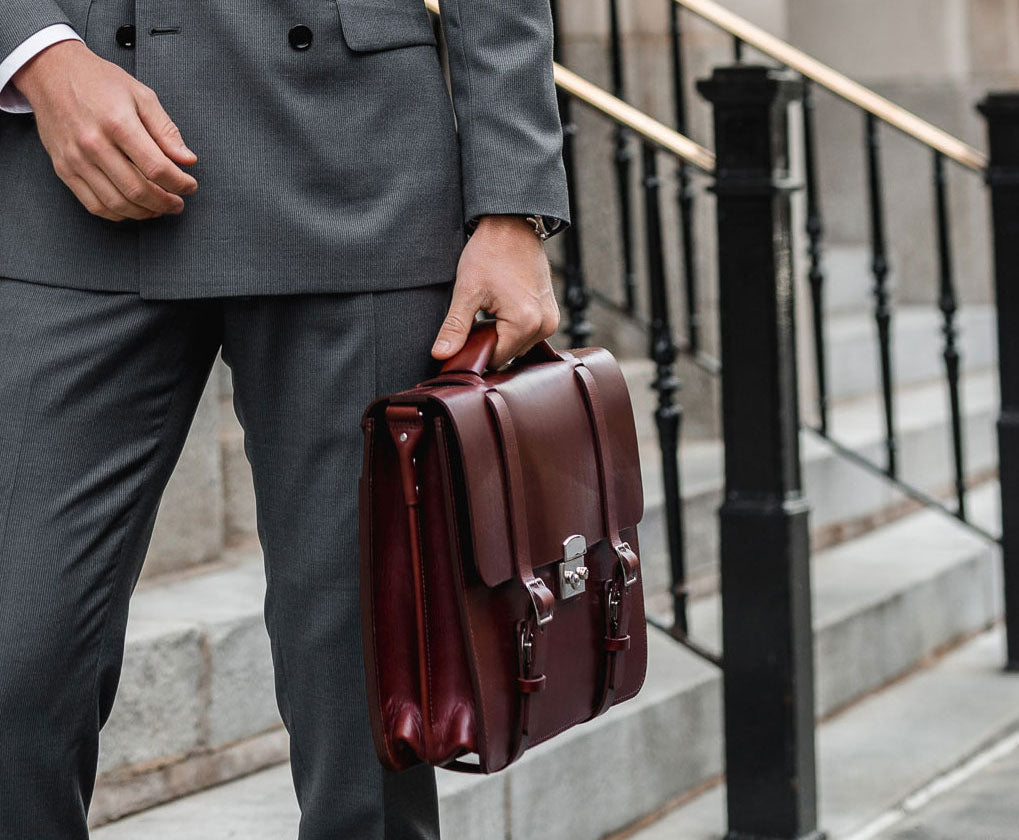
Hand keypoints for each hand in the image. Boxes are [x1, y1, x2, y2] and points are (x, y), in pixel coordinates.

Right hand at [13, 39, 197, 220]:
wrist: (50, 72)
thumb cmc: (99, 81)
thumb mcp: (141, 96)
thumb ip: (166, 131)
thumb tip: (187, 160)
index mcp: (117, 123)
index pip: (157, 168)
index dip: (179, 183)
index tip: (190, 186)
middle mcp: (93, 144)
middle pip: (138, 190)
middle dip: (165, 203)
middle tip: (177, 203)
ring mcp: (76, 159)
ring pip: (117, 203)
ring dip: (144, 212)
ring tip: (159, 207)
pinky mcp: (63, 168)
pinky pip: (94, 204)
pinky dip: (118, 213)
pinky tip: (133, 208)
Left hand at [431, 215, 559, 367]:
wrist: (512, 225)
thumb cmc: (490, 252)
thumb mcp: (466, 290)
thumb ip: (455, 327)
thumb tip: (441, 354)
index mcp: (525, 323)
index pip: (495, 359)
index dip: (476, 350)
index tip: (464, 333)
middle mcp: (544, 326)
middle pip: (509, 354)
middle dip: (489, 341)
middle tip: (476, 316)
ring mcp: (551, 320)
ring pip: (518, 345)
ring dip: (501, 335)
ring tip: (489, 309)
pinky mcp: (551, 313)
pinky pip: (529, 333)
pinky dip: (513, 327)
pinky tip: (501, 307)